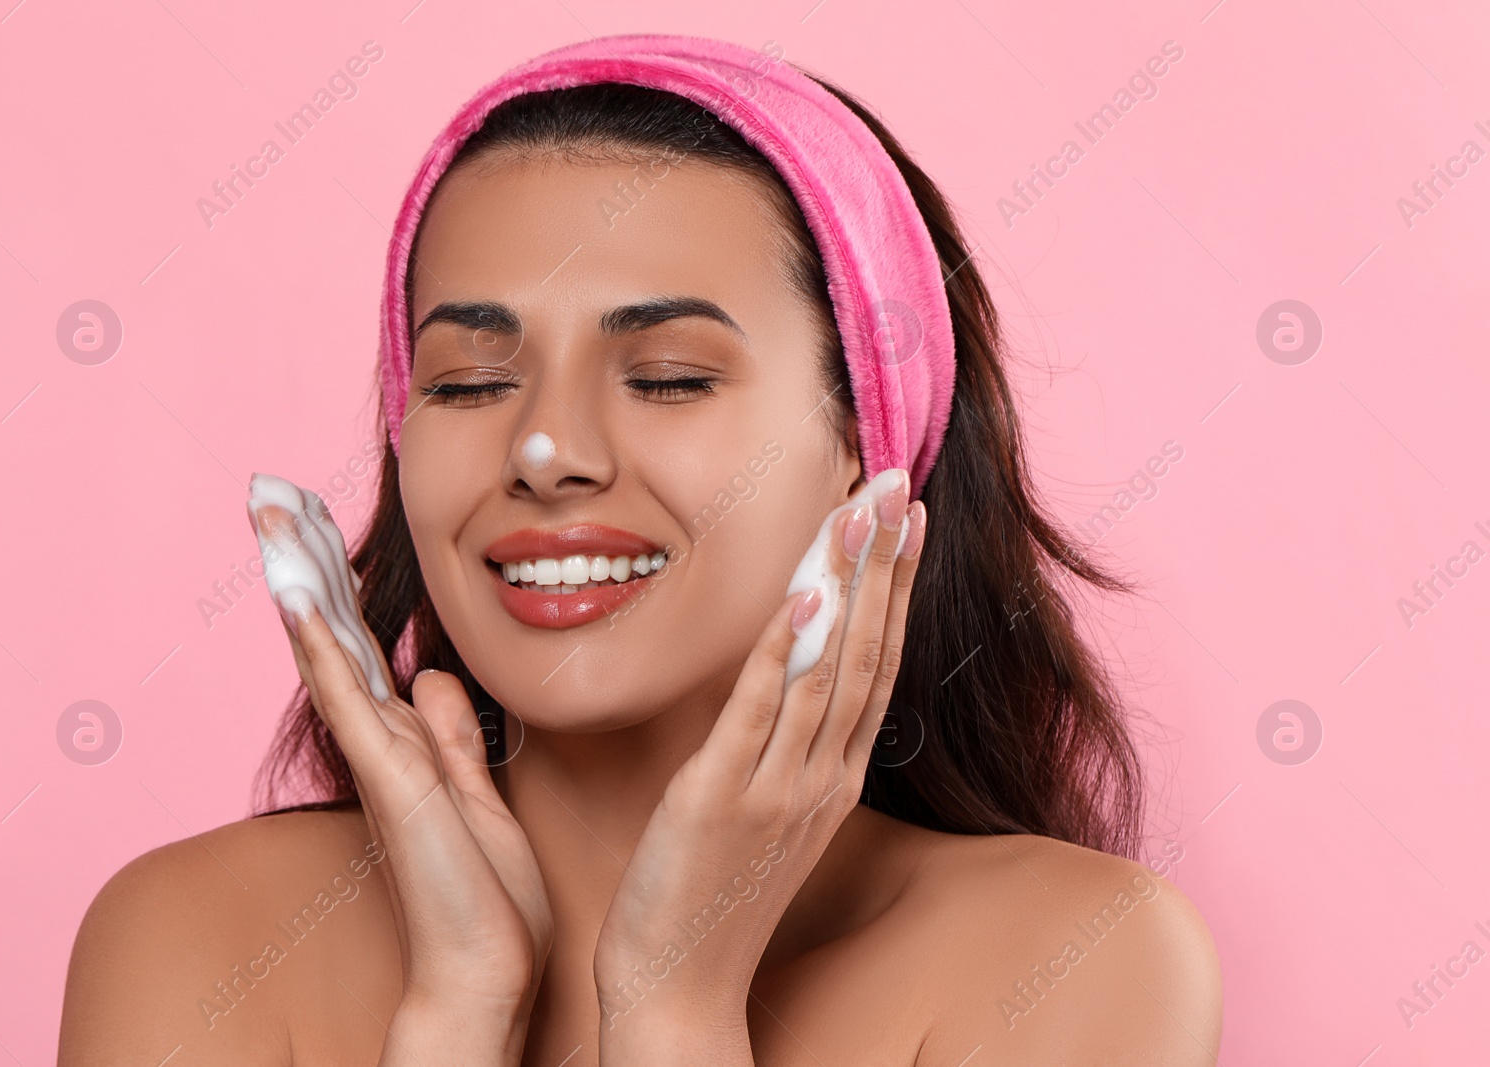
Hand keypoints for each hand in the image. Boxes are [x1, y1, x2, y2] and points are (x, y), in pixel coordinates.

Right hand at [246, 480, 553, 1050]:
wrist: (487, 972)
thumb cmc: (489, 900)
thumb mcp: (481, 796)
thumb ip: (454, 738)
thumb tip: (434, 679)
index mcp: (406, 744)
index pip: (365, 647)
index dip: (340, 585)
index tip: (319, 523)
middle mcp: (381, 745)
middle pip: (334, 637)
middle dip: (304, 564)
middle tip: (273, 494)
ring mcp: (378, 761)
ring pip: (329, 653)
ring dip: (299, 581)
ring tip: (269, 514)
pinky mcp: (389, 782)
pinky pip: (349, 701)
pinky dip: (321, 646)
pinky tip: (296, 596)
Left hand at [591, 468, 927, 1062]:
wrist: (680, 986)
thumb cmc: (715, 894)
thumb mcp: (768, 813)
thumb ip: (787, 745)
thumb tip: (791, 674)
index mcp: (835, 776)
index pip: (877, 664)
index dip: (894, 587)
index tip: (908, 521)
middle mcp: (822, 776)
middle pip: (868, 653)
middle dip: (886, 565)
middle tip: (901, 486)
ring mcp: (779, 787)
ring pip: (828, 671)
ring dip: (847, 586)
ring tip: (863, 514)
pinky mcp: (722, 798)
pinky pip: (761, 713)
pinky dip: (786, 652)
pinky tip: (803, 599)